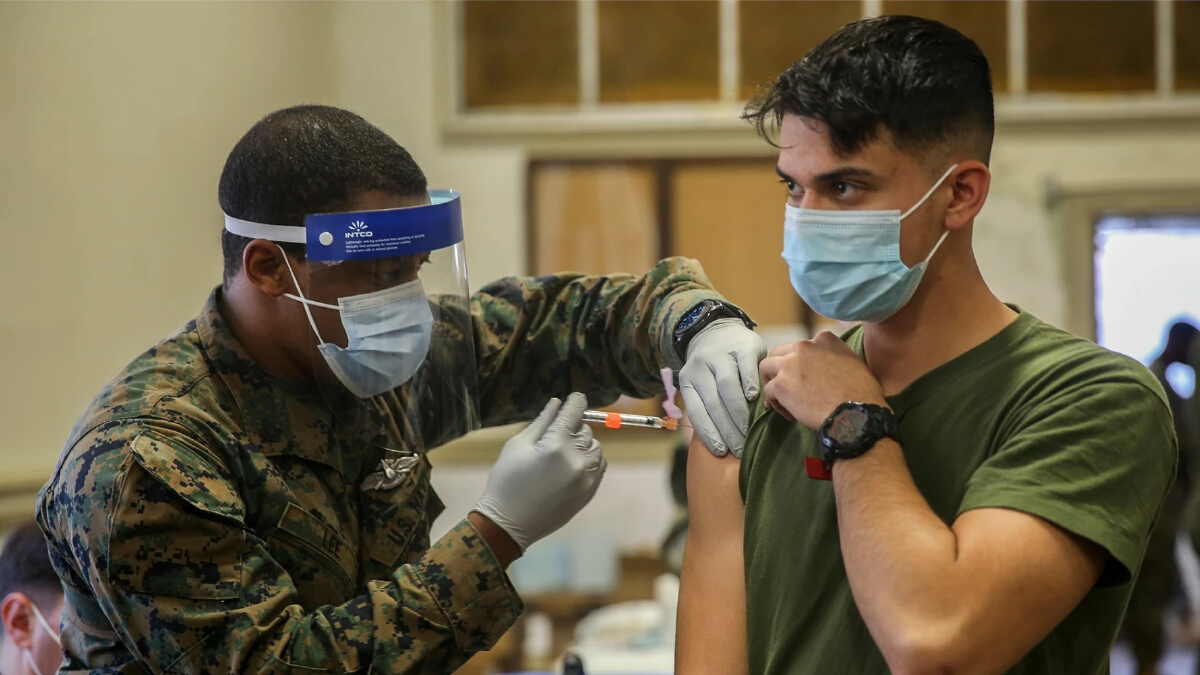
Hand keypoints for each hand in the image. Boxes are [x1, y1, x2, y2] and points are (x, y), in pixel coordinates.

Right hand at [472, 393, 605, 550]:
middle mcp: (577, 460)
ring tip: (563, 452)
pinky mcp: (590, 493)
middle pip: (585, 429)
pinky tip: (573, 464)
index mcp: (556, 445)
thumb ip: (541, 422)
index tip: (576, 397)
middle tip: (555, 434)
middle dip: (573, 426)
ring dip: (584, 443)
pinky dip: (591, 460)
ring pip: (596, 447)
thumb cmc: (507, 481)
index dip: (575, 401)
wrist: (509, 524)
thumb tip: (557, 403)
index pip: (574, 412)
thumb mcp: (517, 446)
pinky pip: (600, 466)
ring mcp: (587, 478)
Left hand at [679, 319, 767, 457]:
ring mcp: (721, 354)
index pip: (697, 411)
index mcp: (688, 380)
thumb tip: (720, 444)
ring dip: (739, 413)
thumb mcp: (701, 384)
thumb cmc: (712, 369)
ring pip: (727, 387)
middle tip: (739, 449)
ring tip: (748, 432)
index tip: (721, 451)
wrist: (716, 329)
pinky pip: (746, 367)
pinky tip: (756, 399)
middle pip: (713, 403)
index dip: (708, 433)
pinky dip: (751, 384)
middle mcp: (701, 366)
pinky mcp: (743, 346)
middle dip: (727, 429)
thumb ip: (707, 407)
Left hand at [759, 331, 885, 429]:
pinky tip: (790, 414)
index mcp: (824, 339)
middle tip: (789, 387)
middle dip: (781, 369)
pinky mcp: (780, 384)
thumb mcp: (852, 362)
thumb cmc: (861, 393)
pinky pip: (769, 392)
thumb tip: (826, 365)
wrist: (855, 414)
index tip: (807, 378)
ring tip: (782, 399)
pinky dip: (776, 404)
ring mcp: (790, 364)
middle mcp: (804, 346)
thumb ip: (835, 356)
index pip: (803, 347)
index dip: (802, 363)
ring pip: (766, 367)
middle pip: (780, 353)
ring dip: (772, 382)